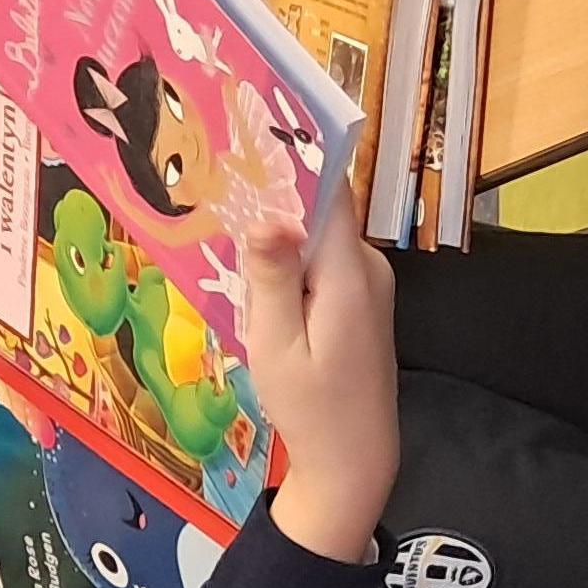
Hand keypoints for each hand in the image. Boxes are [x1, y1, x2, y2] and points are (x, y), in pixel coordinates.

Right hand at [235, 141, 400, 563]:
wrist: (354, 463)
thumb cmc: (311, 412)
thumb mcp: (277, 350)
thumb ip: (271, 281)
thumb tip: (267, 217)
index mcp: (348, 274)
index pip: (328, 189)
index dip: (295, 154)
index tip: (253, 123)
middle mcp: (368, 268)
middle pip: (320, 208)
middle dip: (274, 190)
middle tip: (219, 163)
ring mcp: (367, 284)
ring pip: (318, 236)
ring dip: (278, 229)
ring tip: (227, 209)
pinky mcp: (359, 301)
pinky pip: (322, 262)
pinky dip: (291, 259)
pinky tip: (255, 268)